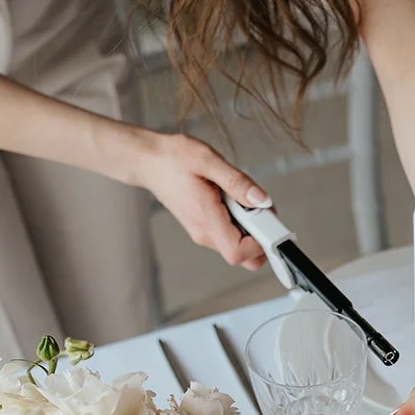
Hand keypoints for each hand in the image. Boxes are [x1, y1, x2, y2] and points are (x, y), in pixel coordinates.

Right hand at [129, 131, 270, 270]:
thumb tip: (262, 200)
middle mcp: (204, 233)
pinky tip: (233, 199)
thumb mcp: (207, 160)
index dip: (259, 243)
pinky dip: (241, 221)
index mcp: (205, 219)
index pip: (238, 253)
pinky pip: (231, 234)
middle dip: (261, 236)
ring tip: (241, 196)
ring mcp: (204, 233)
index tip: (267, 221)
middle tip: (259, 207)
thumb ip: (237, 182)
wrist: (148, 162)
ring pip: (239, 245)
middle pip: (244, 255)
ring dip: (251, 226)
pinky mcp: (205, 228)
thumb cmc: (172, 158)